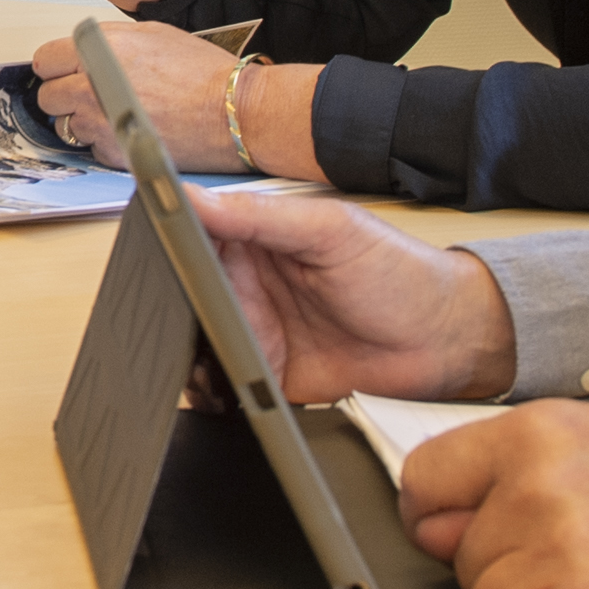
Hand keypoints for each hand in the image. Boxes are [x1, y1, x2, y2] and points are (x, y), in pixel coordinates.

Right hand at [185, 184, 517, 401]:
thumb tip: (192, 196)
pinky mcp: (269, 380)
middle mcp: (247, 287)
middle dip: (163, 309)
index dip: (161, 244)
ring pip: (196, 344)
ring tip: (178, 360)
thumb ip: (259, 216)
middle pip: (183, 297)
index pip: (190, 236)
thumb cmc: (399, 272)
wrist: (447, 341)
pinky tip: (211, 392)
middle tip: (152, 319)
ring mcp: (256, 334)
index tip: (140, 255)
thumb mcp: (330, 231)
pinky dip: (212, 393)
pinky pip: (227, 388)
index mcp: (254, 241)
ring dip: (183, 353)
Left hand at [402, 405, 588, 588]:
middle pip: (460, 560)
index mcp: (536, 431)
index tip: (461, 542)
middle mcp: (539, 481)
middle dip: (510, 579)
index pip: (424, 481)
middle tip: (588, 571)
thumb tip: (432, 523)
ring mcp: (564, 545)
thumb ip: (517, 473)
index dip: (437, 523)